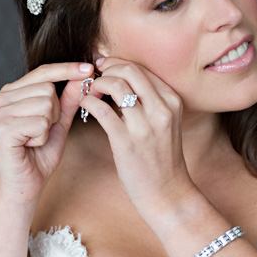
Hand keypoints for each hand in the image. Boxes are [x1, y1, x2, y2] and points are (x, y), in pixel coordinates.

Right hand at [0, 62, 93, 204]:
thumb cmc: (39, 156)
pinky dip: (42, 137)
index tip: (89, 68)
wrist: (24, 186)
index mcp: (10, 93)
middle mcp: (0, 98)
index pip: (42, 72)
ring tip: (34, 140)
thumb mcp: (58, 124)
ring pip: (45, 104)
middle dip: (54, 113)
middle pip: (47, 88)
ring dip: (48, 127)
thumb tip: (81, 76)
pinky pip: (40, 122)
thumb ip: (68, 100)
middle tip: (41, 132)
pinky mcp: (2, 127)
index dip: (66, 70)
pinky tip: (29, 146)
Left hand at [80, 57, 194, 221]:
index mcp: (172, 101)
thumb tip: (123, 81)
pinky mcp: (127, 142)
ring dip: (97, 84)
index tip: (104, 67)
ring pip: (116, 85)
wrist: (168, 193)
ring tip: (90, 93)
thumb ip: (151, 102)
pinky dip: (88, 102)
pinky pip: (102, 110)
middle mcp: (162, 109)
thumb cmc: (162, 159)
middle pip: (129, 70)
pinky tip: (85, 106)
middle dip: (107, 68)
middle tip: (94, 77)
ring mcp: (145, 126)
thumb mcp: (165, 123)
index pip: (141, 69)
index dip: (118, 63)